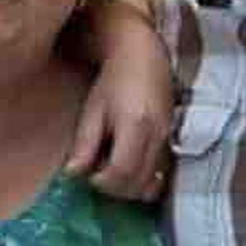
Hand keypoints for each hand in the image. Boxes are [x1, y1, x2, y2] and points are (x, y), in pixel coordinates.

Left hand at [66, 1, 172, 200]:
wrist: (143, 56)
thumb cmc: (114, 80)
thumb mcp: (93, 110)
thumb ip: (84, 145)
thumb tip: (73, 174)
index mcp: (135, 126)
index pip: (121, 172)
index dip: (102, 182)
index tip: (90, 176)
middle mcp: (157, 135)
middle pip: (138, 183)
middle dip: (115, 188)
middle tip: (98, 175)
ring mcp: (168, 138)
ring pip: (152, 183)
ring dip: (130, 187)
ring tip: (113, 170)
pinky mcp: (172, 139)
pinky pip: (161, 173)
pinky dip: (144, 179)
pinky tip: (129, 165)